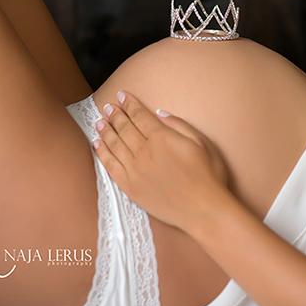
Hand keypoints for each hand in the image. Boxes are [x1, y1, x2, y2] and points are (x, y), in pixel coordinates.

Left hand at [92, 91, 230, 232]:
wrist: (203, 209)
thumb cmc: (208, 175)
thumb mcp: (202, 143)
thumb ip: (180, 125)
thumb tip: (160, 113)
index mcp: (162, 138)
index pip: (140, 115)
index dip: (130, 104)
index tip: (122, 95)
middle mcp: (144, 151)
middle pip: (124, 128)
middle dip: (116, 114)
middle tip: (108, 106)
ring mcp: (135, 170)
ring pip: (114, 144)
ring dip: (106, 130)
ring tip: (100, 121)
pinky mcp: (130, 187)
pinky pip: (110, 166)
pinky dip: (102, 153)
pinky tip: (97, 144)